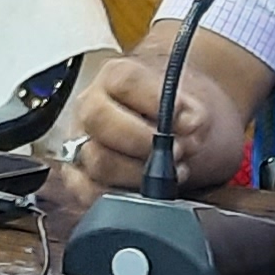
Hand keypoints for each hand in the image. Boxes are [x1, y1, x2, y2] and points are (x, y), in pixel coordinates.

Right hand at [45, 40, 247, 202]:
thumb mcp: (196, 106)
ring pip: (97, 161)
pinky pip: (88, 193)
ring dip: (140, 173)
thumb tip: (189, 123)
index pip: (124, 83)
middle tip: (178, 151)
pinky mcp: (79, 179)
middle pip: (100, 121)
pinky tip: (149, 192)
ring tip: (170, 172)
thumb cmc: (179, 117)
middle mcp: (89, 107)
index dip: (157, 103)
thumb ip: (194, 112)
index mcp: (114, 77)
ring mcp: (80, 143)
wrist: (178, 135)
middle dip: (145, 141)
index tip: (188, 120)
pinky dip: (123, 196)